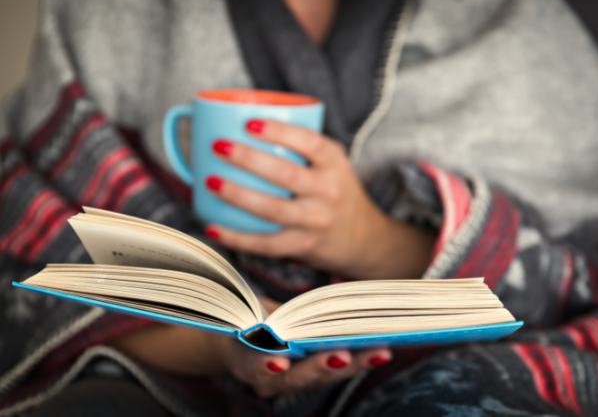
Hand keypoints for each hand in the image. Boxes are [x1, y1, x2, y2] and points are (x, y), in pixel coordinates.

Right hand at [109, 297, 391, 397]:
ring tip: (377, 350)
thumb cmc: (229, 315)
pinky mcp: (309, 370)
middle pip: (295, 378)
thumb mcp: (226, 306)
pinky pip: (333, 368)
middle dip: (319, 366)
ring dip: (348, 363)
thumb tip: (177, 261)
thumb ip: (223, 292)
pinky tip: (380, 346)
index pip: (250, 364)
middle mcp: (266, 375)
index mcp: (240, 359)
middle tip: (342, 354)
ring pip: (321, 376)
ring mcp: (290, 377)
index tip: (278, 356)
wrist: (232, 338)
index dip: (263, 361)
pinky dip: (356, 358)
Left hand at [205, 119, 434, 279]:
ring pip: (272, 209)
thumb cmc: (335, 191)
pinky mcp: (303, 245)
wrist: (363, 237)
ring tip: (210, 181)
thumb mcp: (332, 164)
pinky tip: (213, 227)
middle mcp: (328, 191)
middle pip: (285, 174)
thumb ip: (301, 147)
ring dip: (237, 195)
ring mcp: (316, 221)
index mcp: (335, 163)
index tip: (249, 123)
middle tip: (218, 146)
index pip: (310, 143)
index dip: (279, 132)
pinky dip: (237, 237)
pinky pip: (266, 243)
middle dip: (248, 159)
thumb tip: (241, 123)